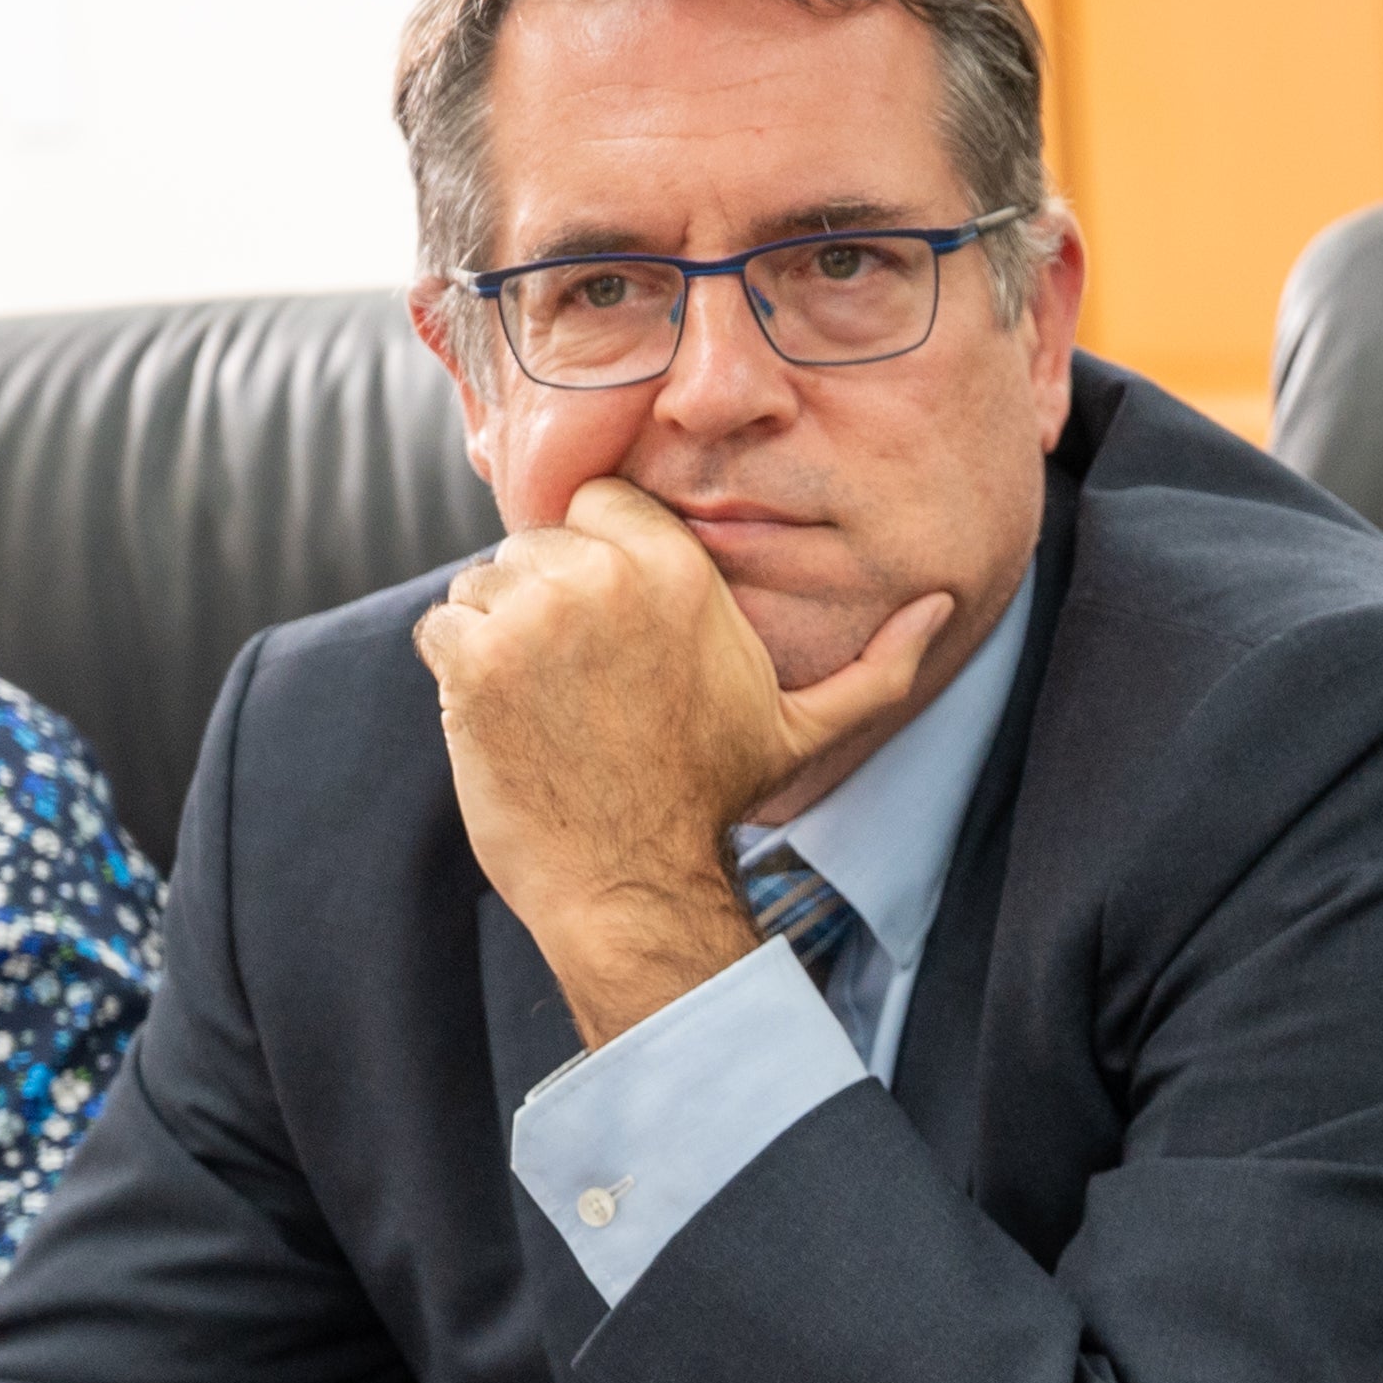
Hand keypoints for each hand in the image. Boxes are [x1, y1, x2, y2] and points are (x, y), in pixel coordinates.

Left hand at [411, 477, 951, 1044]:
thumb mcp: (803, 724)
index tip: (604, 624)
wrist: (631, 879)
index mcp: (678, 570)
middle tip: (569, 679)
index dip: (594, 560)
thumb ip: (876, 661)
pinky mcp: (475, 661)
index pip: (600, 503)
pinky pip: (439, 627)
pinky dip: (452, 670)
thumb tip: (943, 607)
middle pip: (534, 542)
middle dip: (541, 598)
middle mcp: (604, 576)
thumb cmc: (710, 797)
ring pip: (480, 581)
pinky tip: (497, 717)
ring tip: (536, 701)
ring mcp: (534, 616)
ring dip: (493, 633)